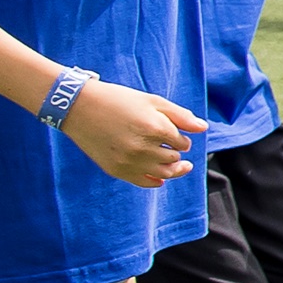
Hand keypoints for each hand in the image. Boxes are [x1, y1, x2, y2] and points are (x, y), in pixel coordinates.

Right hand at [61, 80, 203, 189]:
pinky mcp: (116, 170)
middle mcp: (144, 148)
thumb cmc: (118, 100)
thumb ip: (180, 116)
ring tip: (176, 165)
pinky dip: (155, 180)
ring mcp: (129, 161)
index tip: (175, 135)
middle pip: (173, 160)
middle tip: (173, 148)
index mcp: (155, 128)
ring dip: (171, 170)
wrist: (80, 107)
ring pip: (162, 174)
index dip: (181, 139)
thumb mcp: (152, 101)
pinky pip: (143, 182)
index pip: (182, 143)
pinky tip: (159, 178)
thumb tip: (203, 128)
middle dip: (176, 153)